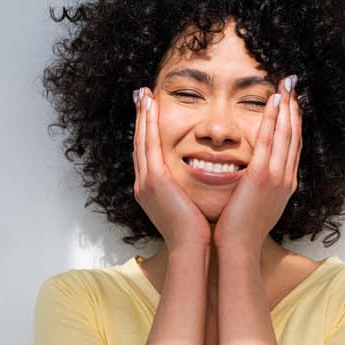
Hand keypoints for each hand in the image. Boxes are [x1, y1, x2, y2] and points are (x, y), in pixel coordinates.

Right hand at [132, 87, 212, 252]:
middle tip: (141, 95)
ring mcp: (146, 182)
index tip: (149, 114)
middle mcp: (143, 185)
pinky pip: (149, 144)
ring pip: (142, 140)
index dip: (146, 133)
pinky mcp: (155, 180)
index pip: (147, 155)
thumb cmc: (198, 234)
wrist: (193, 250)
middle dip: (140, 119)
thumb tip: (205, 180)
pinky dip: (148, 124)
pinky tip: (151, 106)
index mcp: (152, 192)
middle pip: (140, 143)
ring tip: (143, 94)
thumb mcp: (190, 208)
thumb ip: (190, 192)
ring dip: (143, 115)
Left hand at [213, 75, 301, 254]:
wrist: (238, 248)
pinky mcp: (264, 175)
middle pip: (295, 134)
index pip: (293, 145)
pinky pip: (271, 140)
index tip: (291, 102)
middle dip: (294, 106)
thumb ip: (257, 188)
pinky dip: (274, 118)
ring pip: (287, 132)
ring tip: (286, 83)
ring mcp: (279, 176)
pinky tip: (273, 101)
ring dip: (287, 105)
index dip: (294, 121)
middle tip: (292, 82)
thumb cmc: (239, 231)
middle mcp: (287, 177)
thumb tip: (252, 178)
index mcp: (285, 184)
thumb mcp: (255, 206)